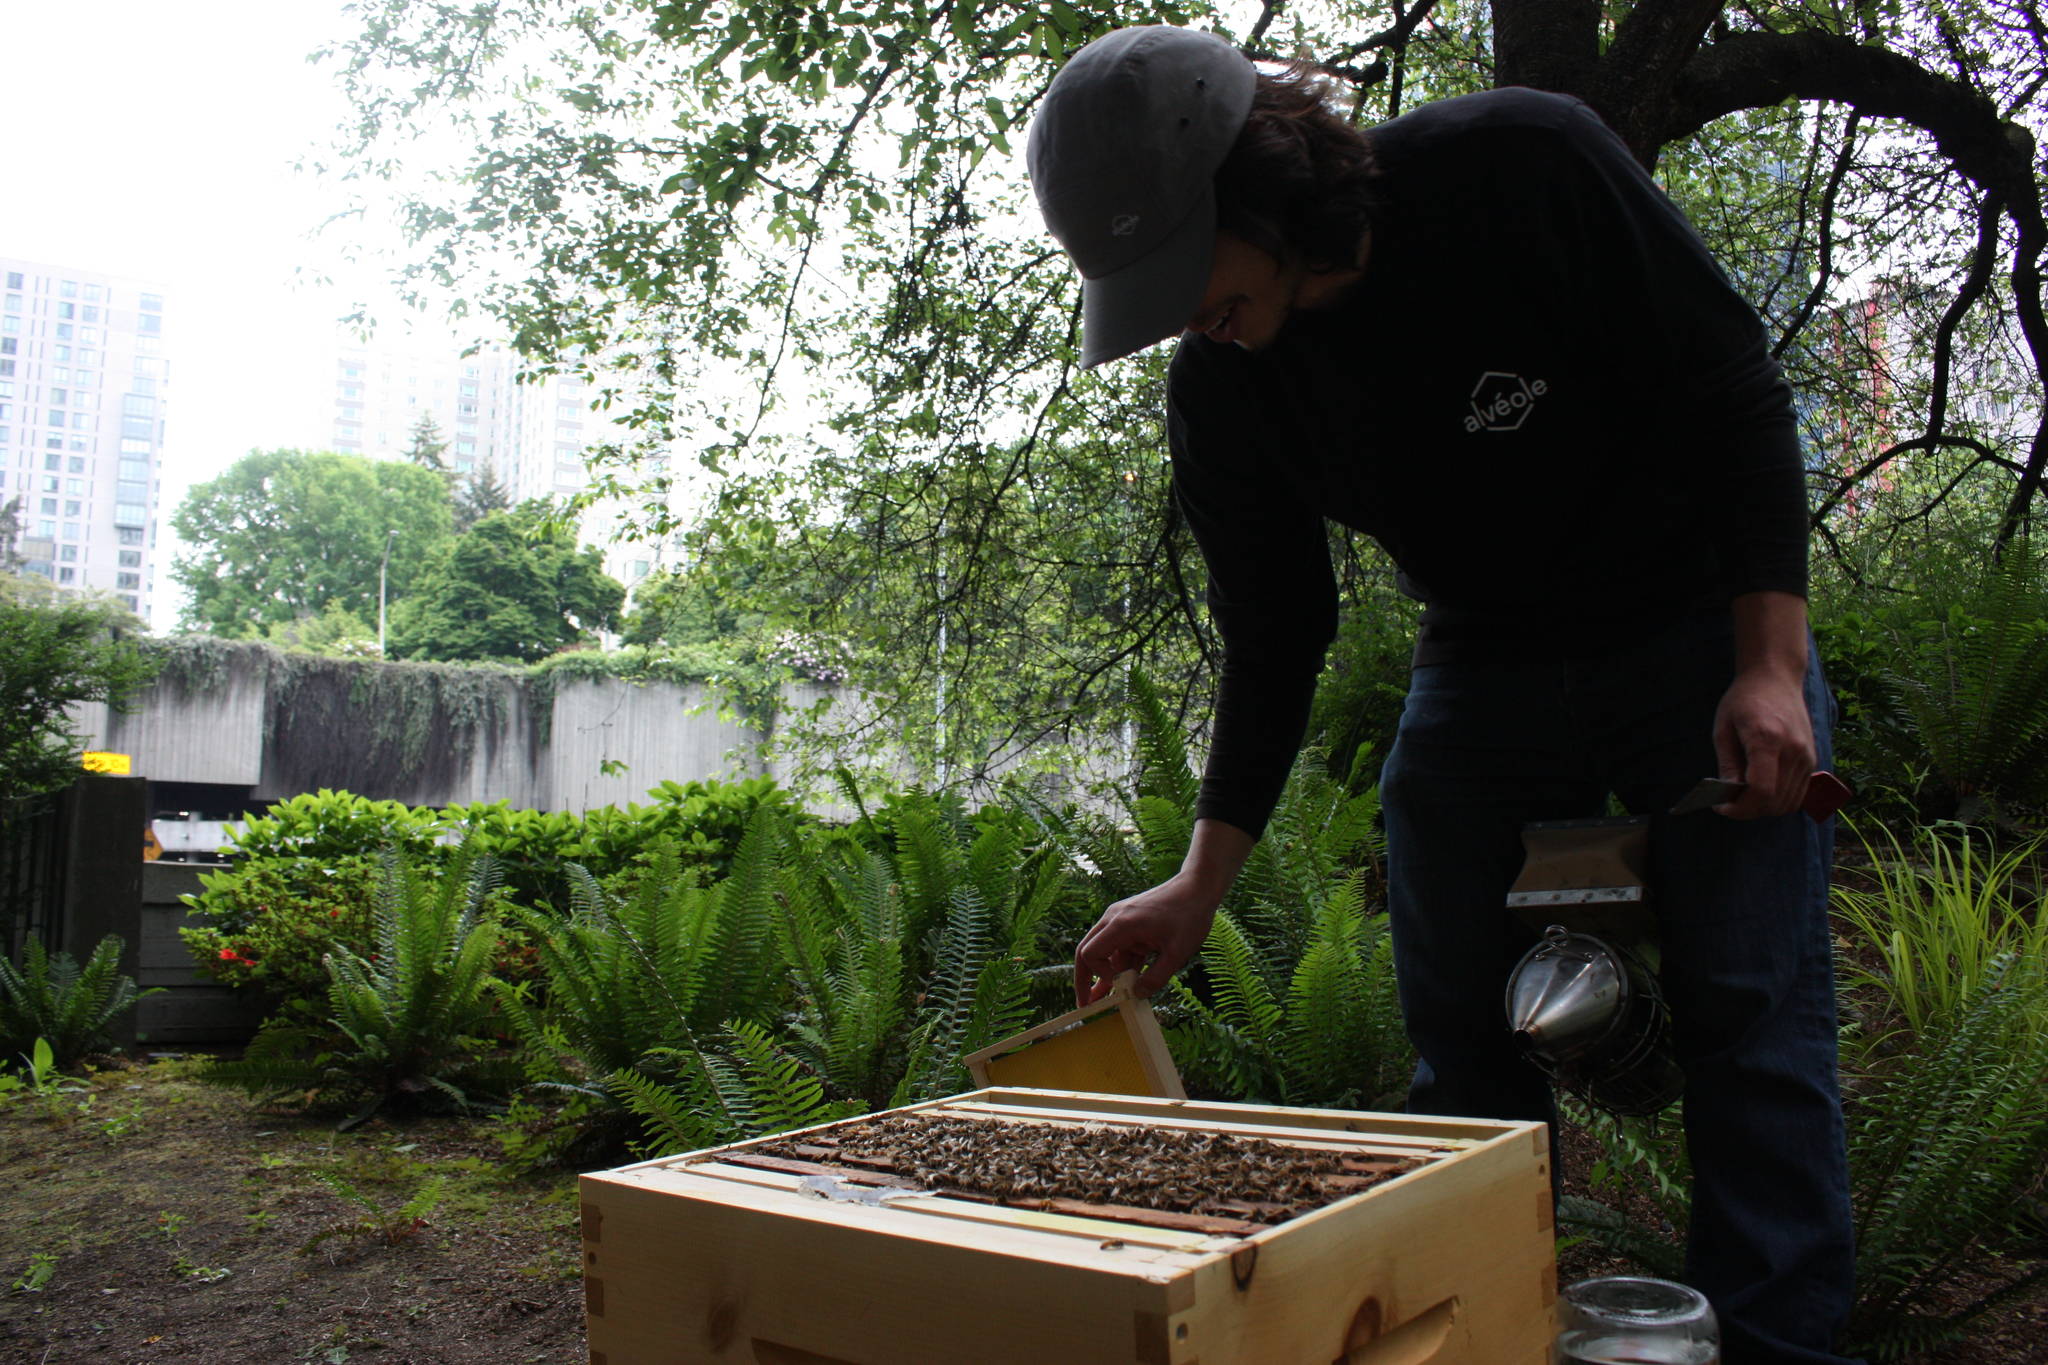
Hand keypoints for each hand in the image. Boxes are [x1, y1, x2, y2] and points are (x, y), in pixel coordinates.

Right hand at [1073, 874, 1221, 1005]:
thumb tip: (1138, 995)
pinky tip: (1127, 981)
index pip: (1090, 954)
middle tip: (1085, 1004)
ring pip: (1104, 951)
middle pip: (1087, 951)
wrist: (1198, 887)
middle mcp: (1114, 919)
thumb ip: (1157, 977)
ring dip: (1105, 974)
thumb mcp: (1177, 952)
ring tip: (1103, 1000)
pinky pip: (1120, 946)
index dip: (1099, 975)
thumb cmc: (1189, 915)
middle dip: (1085, 978)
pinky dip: (1121, 964)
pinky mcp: (1131, 922)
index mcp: (1121, 925)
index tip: (1120, 986)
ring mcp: (1121, 919)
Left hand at [1711, 666, 1814, 819]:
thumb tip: (1728, 796)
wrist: (1776, 678)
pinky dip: (1779, 800)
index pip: (1761, 790)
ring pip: (1789, 802)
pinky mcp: (1812, 759)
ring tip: (1743, 797)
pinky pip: (1799, 794)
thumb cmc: (1744, 700)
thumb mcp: (1723, 729)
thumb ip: (1727, 765)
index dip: (1740, 808)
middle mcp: (1793, 750)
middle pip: (1775, 801)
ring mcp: (1807, 756)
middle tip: (1729, 804)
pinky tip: (1761, 791)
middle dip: (1749, 811)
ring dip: (1764, 808)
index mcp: (1767, 739)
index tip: (1722, 807)